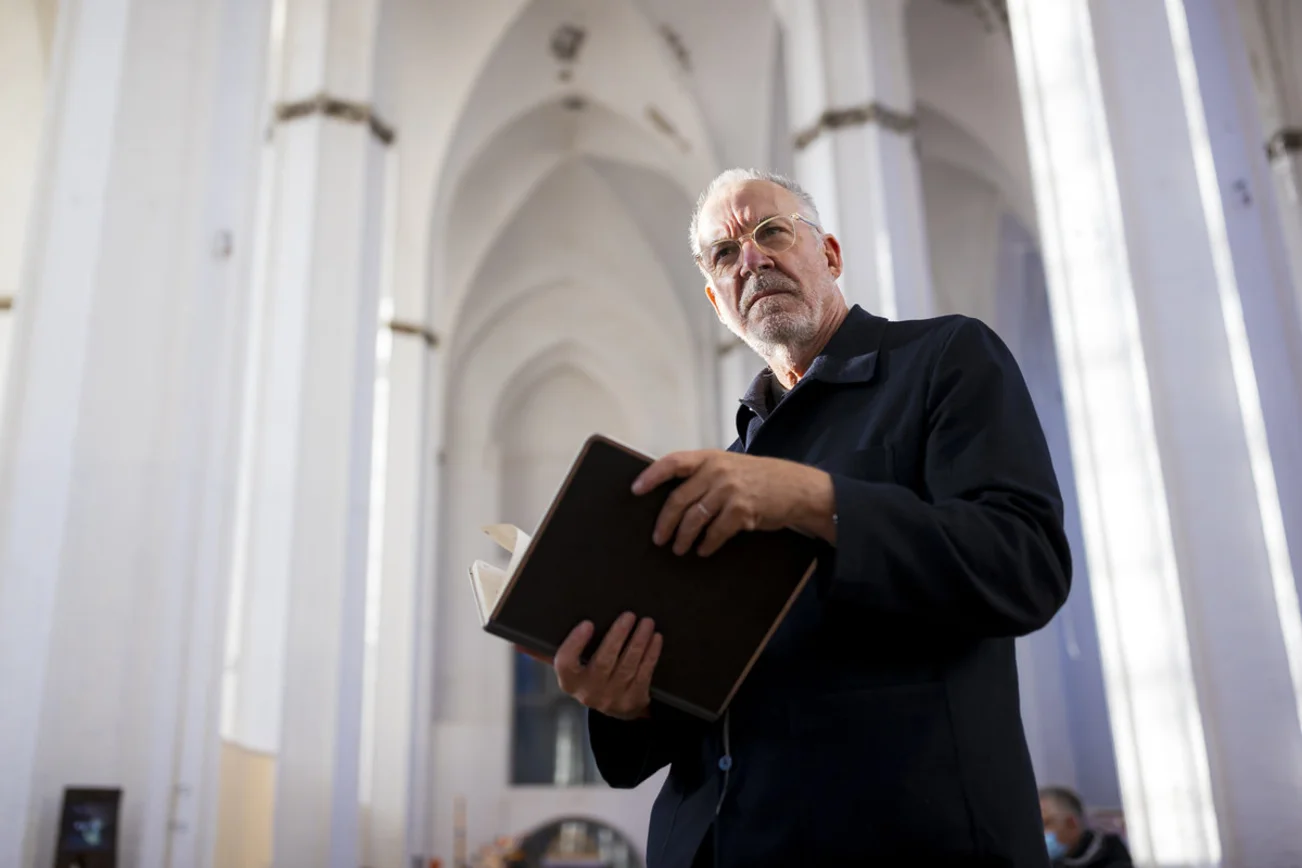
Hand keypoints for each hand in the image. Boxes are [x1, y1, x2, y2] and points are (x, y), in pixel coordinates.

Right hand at [553, 612, 662, 719]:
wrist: (615, 708)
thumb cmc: (587, 677)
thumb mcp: (569, 669)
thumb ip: (546, 654)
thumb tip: (518, 643)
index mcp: (569, 681)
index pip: (566, 663)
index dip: (575, 644)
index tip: (587, 623)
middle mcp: (589, 692)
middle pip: (604, 662)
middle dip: (617, 636)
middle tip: (628, 614)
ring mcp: (613, 698)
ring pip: (628, 666)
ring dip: (638, 642)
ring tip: (646, 622)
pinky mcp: (634, 699)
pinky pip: (645, 674)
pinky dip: (651, 654)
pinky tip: (656, 638)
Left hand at [631, 449, 835, 555]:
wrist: (796, 488)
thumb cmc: (759, 479)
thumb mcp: (730, 467)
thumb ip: (704, 476)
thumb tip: (674, 500)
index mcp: (710, 458)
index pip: (673, 462)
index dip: (652, 476)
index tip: (635, 490)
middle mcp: (717, 471)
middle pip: (679, 499)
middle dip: (665, 522)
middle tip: (658, 539)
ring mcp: (730, 491)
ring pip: (694, 519)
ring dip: (683, 538)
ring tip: (678, 548)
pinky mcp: (742, 512)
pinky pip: (715, 533)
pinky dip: (707, 545)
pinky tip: (703, 550)